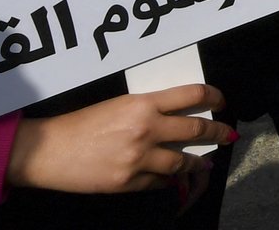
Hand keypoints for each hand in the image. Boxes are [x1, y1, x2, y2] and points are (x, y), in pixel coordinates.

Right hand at [5, 84, 223, 193]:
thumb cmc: (81, 123)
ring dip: (198, 163)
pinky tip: (174, 178)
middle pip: (196, 130)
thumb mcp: (118, 105)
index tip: (221, 101)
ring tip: (206, 163)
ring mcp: (139, 159)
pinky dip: (170, 180)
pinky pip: (161, 182)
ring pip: (183, 162)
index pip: (191, 95)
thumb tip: (177, 117)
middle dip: (218, 132)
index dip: (213, 97)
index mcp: (142, 104)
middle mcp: (146, 130)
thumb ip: (148, 109)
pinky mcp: (129, 183)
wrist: (50, 150)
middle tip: (228, 134)